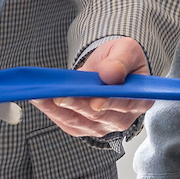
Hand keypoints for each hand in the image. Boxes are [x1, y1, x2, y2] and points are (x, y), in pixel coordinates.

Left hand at [32, 36, 150, 138]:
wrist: (108, 68)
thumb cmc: (120, 60)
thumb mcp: (126, 50)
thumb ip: (121, 60)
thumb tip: (111, 73)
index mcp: (140, 100)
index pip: (126, 105)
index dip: (110, 104)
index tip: (95, 102)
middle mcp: (123, 118)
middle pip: (98, 116)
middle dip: (77, 106)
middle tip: (59, 96)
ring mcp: (103, 126)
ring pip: (79, 122)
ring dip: (58, 110)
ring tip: (41, 95)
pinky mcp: (84, 127)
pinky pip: (67, 123)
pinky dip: (52, 112)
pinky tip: (40, 99)